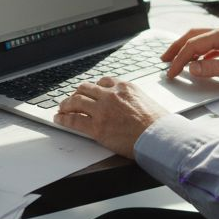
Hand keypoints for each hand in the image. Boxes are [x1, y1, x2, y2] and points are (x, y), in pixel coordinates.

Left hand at [54, 77, 170, 157]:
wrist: (159, 137)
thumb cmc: (157, 124)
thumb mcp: (146, 101)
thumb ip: (132, 99)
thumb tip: (127, 105)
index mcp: (124, 87)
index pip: (103, 81)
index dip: (94, 87)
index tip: (90, 91)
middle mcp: (111, 95)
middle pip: (86, 89)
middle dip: (77, 93)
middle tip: (72, 98)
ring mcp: (102, 110)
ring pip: (76, 101)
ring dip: (66, 104)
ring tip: (62, 108)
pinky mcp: (97, 127)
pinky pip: (74, 120)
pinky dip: (63, 119)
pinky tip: (59, 119)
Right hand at [161, 26, 218, 82]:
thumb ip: (212, 68)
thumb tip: (191, 68)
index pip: (193, 45)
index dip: (179, 59)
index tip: (171, 72)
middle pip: (191, 36)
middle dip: (176, 48)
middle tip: (164, 60)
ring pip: (198, 39)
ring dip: (185, 48)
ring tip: (173, 59)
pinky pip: (207, 45)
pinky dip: (196, 52)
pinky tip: (194, 61)